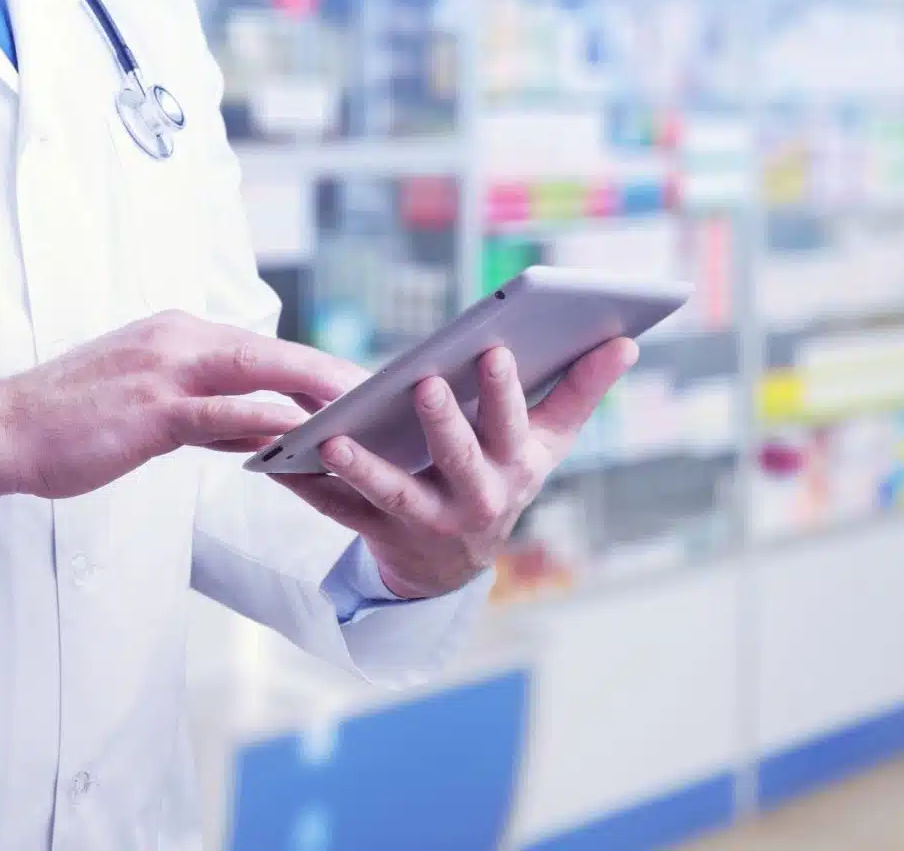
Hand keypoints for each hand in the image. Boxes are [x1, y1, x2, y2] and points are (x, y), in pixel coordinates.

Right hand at [0, 311, 368, 499]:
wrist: (1, 431)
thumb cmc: (71, 424)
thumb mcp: (149, 408)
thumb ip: (207, 414)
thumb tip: (262, 431)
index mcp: (175, 335)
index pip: (259, 347)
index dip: (310, 364)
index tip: (353, 380)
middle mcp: (174, 341)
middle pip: (269, 351)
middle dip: (327, 371)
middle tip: (376, 391)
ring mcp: (162, 371)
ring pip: (254, 371)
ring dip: (310, 388)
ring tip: (356, 411)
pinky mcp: (148, 409)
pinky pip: (217, 411)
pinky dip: (260, 418)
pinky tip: (295, 432)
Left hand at [275, 338, 637, 598]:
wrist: (455, 562)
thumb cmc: (502, 476)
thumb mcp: (545, 444)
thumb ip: (581, 391)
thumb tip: (626, 340)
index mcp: (515, 466)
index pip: (513, 425)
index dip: (505, 392)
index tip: (496, 350)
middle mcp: (475, 498)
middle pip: (459, 458)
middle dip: (445, 423)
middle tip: (425, 384)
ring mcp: (425, 520)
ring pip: (393, 493)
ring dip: (363, 467)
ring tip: (333, 438)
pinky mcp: (378, 534)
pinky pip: (338, 510)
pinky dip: (307, 485)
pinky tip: (277, 461)